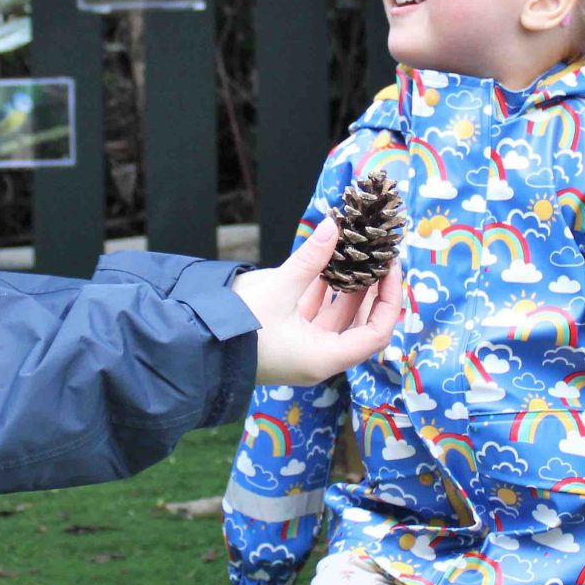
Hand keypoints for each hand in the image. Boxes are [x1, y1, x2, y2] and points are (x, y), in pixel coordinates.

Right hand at [234, 217, 406, 386]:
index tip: (390, 268)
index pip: (376, 333)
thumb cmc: (237, 327)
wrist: (193, 345)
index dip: (389, 299)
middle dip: (371, 289)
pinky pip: (314, 314)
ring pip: (337, 317)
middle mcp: (318, 357)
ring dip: (348, 288)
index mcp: (324, 358)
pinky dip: (323, 291)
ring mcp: (302, 349)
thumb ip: (309, 259)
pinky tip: (328, 264)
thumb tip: (333, 227)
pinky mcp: (286, 338)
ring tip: (356, 254)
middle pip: (360, 324)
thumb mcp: (278, 289)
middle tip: (377, 256)